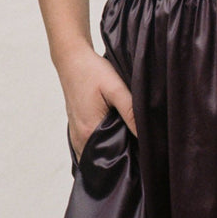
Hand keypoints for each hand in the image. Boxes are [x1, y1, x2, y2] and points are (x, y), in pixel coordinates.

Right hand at [56, 42, 136, 160]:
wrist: (72, 59)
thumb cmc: (92, 71)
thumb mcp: (115, 87)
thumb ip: (130, 111)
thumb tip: (144, 134)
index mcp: (89, 131)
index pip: (111, 158)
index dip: (128, 158)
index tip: (142, 155)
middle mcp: (79, 138)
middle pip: (103, 159)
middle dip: (120, 158)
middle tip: (139, 151)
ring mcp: (75, 135)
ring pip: (96, 154)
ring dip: (110, 153)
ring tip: (128, 145)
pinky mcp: (75, 129)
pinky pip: (90, 147)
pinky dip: (101, 146)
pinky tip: (114, 137)